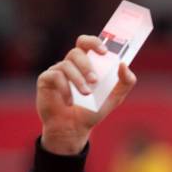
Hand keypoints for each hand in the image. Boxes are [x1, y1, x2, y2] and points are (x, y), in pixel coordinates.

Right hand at [36, 35, 136, 154]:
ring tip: (86, 94)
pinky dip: (65, 89)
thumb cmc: (92, 111)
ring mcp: (57, 71)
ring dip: (78, 80)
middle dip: (87, 65)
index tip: (104, 52)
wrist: (74, 129)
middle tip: (95, 81)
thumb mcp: (114, 98)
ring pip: (66, 65)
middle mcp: (70, 64)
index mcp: (86, 64)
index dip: (94, 42)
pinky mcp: (46, 80)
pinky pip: (55, 76)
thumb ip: (125, 82)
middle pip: (76, 52)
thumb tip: (124, 64)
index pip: (86, 43)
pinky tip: (69, 103)